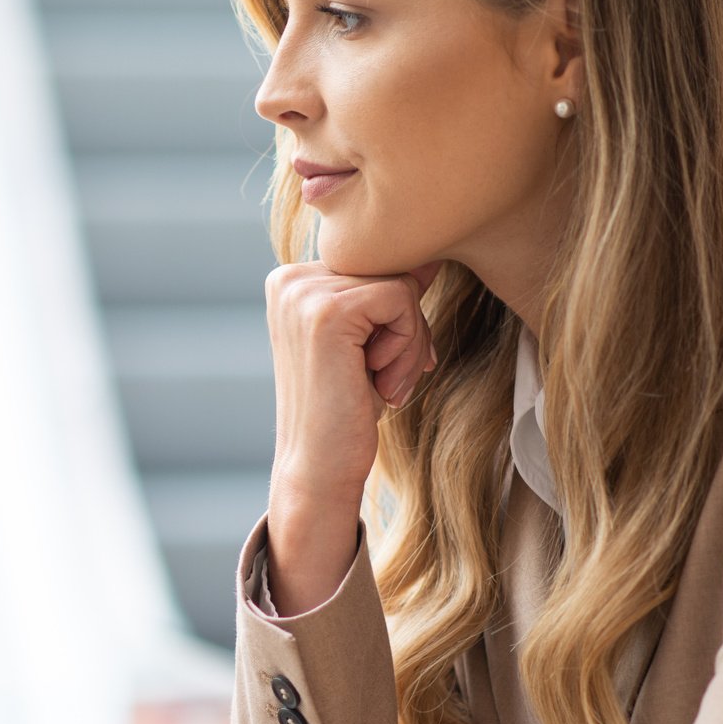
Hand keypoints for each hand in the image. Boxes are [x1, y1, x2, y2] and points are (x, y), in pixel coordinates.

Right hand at [261, 259, 443, 614]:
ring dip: (407, 344)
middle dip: (405, 330)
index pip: (378, 267)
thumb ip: (385, 295)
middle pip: (392, 271)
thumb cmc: (346, 411)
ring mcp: (303, 293)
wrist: (319, 470)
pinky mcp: (328, 312)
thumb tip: (432, 253)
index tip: (374, 365)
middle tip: (380, 378)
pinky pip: (402, 301)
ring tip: (376, 383)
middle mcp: (290, 278)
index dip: (394, 318)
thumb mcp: (367, 341)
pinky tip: (377, 382)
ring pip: (402, 286)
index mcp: (292, 280)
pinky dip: (406, 347)